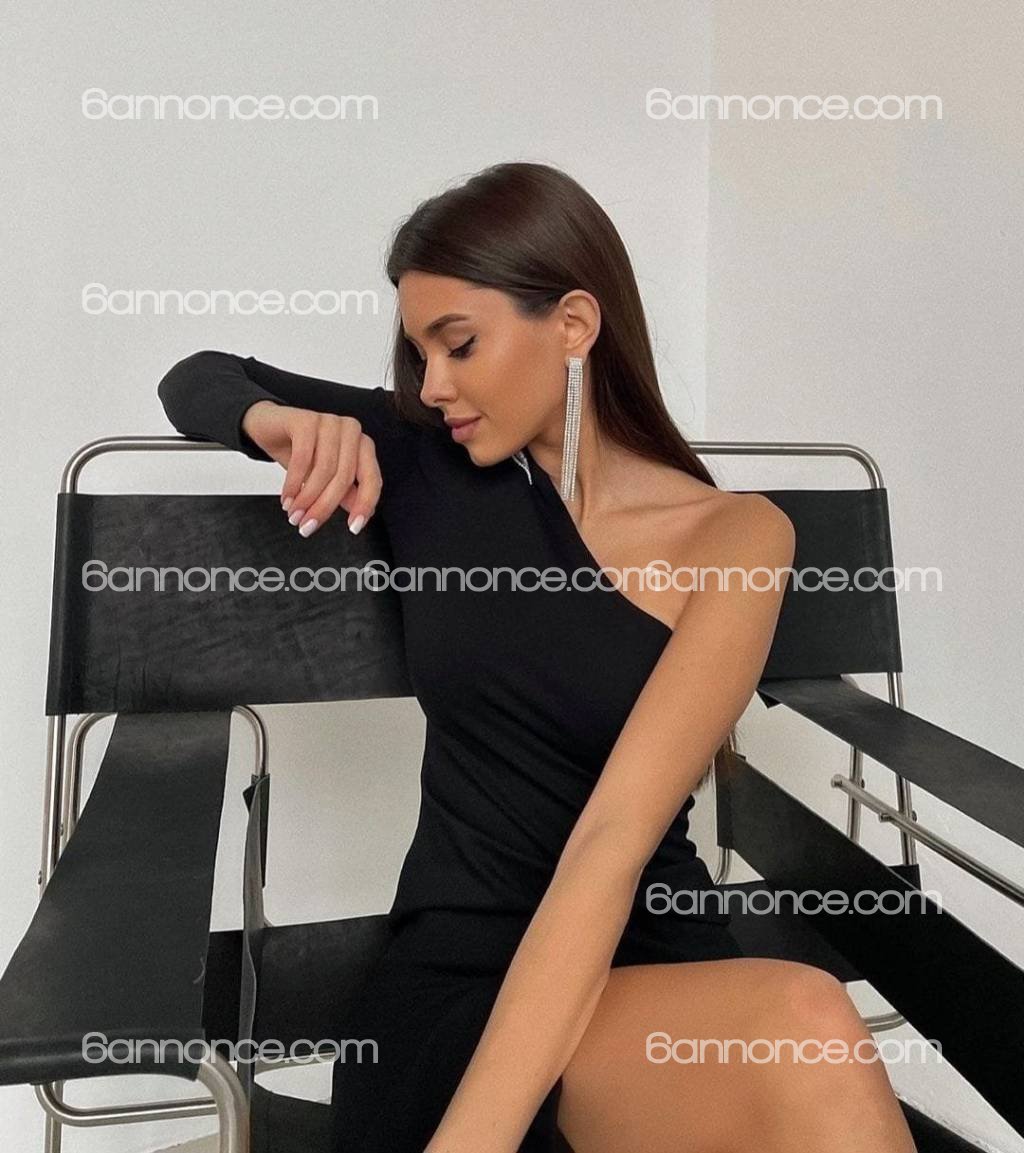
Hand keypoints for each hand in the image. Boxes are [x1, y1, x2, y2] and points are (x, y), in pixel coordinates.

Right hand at [242, 400, 381, 535]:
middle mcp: (351, 431)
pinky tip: (286, 498)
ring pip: (324, 470)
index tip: (354, 528)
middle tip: (307, 526)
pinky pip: (302, 458)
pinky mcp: (306, 420)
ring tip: (294, 515)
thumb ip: (346, 494)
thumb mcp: (326, 478)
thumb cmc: (301, 453)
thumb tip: (360, 516)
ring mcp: (330, 422)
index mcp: (363, 445)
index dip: (365, 505)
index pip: (372, 479)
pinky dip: (293, 483)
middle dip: (324, 507)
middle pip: (345, 477)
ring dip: (306, 498)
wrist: (269, 428)